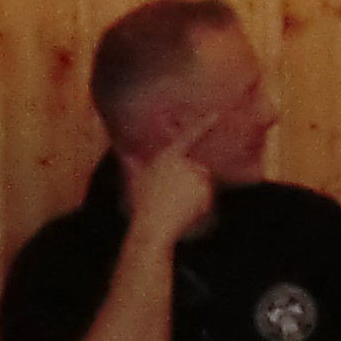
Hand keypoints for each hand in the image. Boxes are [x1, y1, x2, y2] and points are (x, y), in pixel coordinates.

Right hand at [116, 111, 220, 250]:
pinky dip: (199, 205)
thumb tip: (124, 153)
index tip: (216, 115)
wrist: (153, 225)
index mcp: (167, 156)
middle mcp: (184, 163)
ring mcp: (196, 176)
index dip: (203, 124)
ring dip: (194, 193)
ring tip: (176, 204)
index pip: (188, 136)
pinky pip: (206, 198)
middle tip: (172, 196)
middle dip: (190, 181)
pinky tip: (185, 211)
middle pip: (197, 168)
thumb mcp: (134, 180)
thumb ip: (132, 164)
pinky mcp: (205, 190)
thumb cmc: (141, 204)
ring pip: (202, 184)